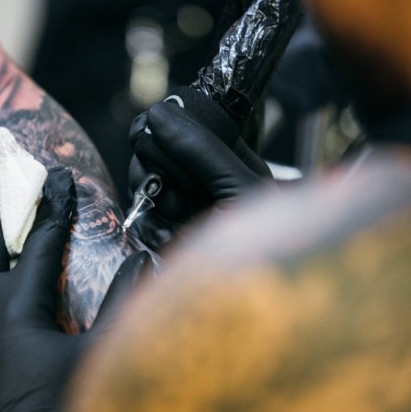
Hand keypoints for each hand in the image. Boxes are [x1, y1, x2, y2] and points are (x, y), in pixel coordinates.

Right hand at [128, 87, 272, 247]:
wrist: (255, 297)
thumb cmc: (269, 242)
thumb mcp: (239, 188)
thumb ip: (201, 149)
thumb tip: (158, 114)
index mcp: (226, 158)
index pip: (181, 124)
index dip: (161, 126)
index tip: (149, 130)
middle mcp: (202, 179)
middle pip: (154, 152)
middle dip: (153, 167)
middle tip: (170, 188)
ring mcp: (183, 207)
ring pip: (143, 185)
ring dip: (151, 200)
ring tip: (175, 216)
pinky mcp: (167, 235)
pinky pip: (141, 218)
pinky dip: (150, 227)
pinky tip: (169, 237)